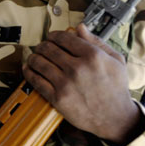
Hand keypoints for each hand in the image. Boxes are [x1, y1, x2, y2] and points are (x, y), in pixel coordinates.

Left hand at [23, 24, 143, 145]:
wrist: (114, 117)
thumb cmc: (116, 88)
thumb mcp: (116, 60)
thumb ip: (97, 42)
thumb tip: (80, 28)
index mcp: (93, 56)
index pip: (64, 38)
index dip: (54, 35)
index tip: (51, 37)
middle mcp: (78, 68)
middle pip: (48, 48)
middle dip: (42, 45)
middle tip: (41, 47)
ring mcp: (66, 83)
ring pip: (39, 62)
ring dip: (33, 57)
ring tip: (34, 57)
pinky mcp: (57, 98)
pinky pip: (36, 81)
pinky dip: (29, 72)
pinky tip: (28, 69)